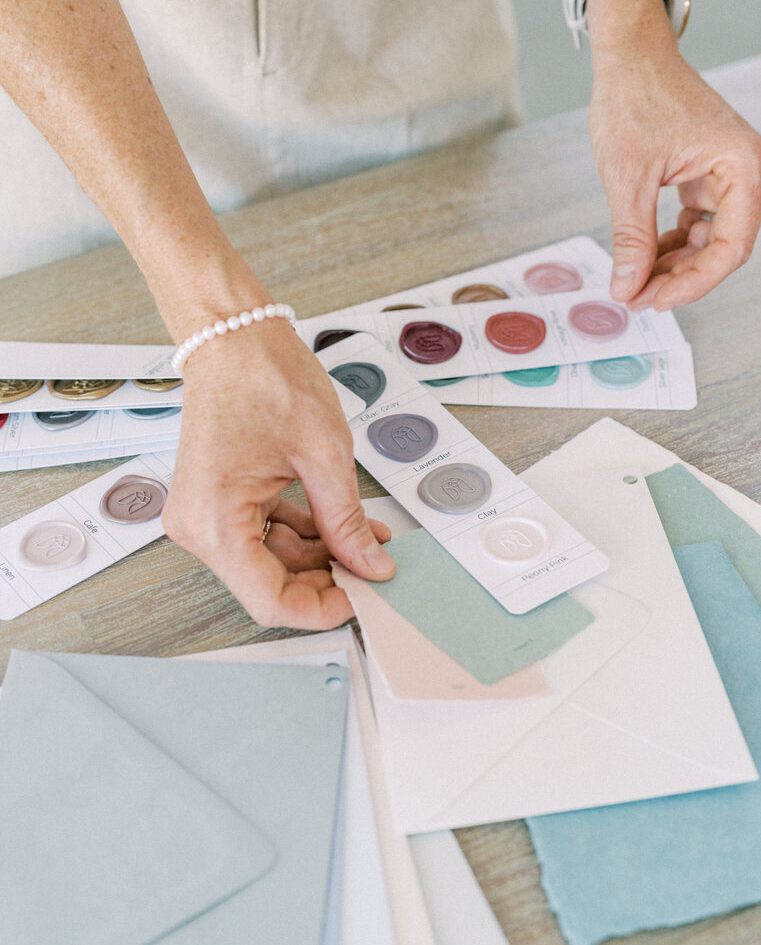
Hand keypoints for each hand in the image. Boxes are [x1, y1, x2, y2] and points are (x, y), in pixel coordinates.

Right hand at [161, 314, 395, 629]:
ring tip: (370, 540)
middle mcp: (199, 526)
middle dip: (327, 580)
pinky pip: (266, 532)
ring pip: (272, 560)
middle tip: (376, 570)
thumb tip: (370, 564)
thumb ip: (346, 519)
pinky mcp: (220, 500)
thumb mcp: (324, 453)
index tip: (364, 600)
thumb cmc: (263, 376)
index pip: (268, 600)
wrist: (233, 335)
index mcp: (214, 521)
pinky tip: (346, 526)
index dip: (321, 609)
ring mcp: (207, 514)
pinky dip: (307, 532)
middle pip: (269, 583)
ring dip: (323, 555)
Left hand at [587, 0, 760, 310]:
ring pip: (710, 242)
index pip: (730, 248)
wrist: (631, 58)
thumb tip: (627, 287)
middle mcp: (750, 172)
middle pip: (723, 249)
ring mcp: (733, 176)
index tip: (652, 300)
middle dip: (678, 277)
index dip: (692, 283)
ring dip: (674, 265)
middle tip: (634, 296)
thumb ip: (632, 238)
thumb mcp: (628, 177)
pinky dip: (672, 244)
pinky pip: (700, 225)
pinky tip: (643, 257)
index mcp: (745, 166)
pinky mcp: (712, 178)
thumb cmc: (635, 97)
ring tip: (633, 281)